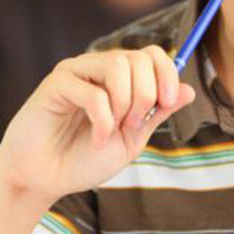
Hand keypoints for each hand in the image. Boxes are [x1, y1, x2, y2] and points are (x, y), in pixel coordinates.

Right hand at [0, 46, 195, 204]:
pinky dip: (103, 120)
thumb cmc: (84, 159)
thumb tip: (189, 90)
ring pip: (117, 65)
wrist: (44, 179)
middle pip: (138, 57)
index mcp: (118, 77)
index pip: (152, 54)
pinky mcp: (55, 84)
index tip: (167, 102)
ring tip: (115, 129)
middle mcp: (97, 67)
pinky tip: (96, 139)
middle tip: (133, 124)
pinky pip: (92, 91)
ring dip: (125, 103)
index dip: (167, 73)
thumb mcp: (132, 139)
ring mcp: (76, 72)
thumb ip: (157, 113)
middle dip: (146, 94)